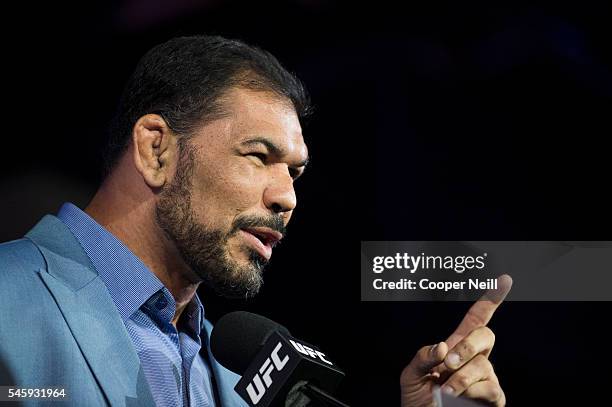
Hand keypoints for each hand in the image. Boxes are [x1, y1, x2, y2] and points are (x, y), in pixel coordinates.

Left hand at [400, 275, 511, 406]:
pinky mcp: (493, 398)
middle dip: (467, 347)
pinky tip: (457, 400)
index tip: (503, 280)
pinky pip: (489, 387)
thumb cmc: (418, 400)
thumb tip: (444, 346)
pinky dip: (469, 393)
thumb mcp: (411, 375)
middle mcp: (475, 359)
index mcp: (455, 347)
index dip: (489, 300)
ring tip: (445, 391)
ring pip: (483, 365)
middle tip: (447, 363)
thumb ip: (423, 357)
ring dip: (461, 378)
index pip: (476, 319)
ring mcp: (486, 378)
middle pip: (486, 335)